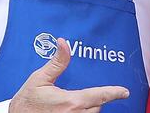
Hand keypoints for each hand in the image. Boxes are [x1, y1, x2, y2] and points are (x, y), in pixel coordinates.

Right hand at [9, 37, 128, 111]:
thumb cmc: (25, 105)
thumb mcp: (39, 79)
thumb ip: (56, 62)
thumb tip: (64, 44)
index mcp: (71, 102)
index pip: (100, 95)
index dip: (114, 92)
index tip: (124, 92)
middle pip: (97, 106)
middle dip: (94, 100)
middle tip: (83, 95)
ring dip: (88, 109)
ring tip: (74, 104)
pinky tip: (73, 111)